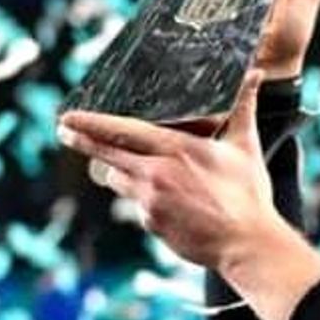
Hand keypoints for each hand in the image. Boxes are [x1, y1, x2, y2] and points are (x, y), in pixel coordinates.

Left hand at [57, 67, 279, 272]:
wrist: (247, 244)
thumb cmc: (248, 194)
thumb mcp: (245, 146)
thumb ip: (243, 108)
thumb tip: (255, 74)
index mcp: (176, 149)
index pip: (121, 130)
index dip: (90, 123)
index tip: (67, 117)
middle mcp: (156, 173)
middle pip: (107, 153)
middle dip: (82, 141)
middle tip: (64, 131)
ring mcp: (150, 201)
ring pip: (118, 179)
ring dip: (119, 171)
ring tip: (131, 167)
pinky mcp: (152, 223)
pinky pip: (138, 204)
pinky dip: (146, 199)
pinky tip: (171, 202)